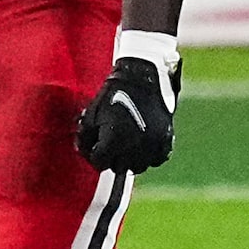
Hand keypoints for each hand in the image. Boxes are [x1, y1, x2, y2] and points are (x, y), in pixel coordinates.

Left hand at [77, 56, 179, 170]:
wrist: (140, 80)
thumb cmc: (111, 96)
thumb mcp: (90, 115)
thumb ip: (84, 138)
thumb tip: (83, 152)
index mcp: (114, 140)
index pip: (100, 163)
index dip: (93, 155)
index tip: (95, 146)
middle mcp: (134, 146)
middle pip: (119, 168)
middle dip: (111, 159)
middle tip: (109, 145)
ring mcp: (152, 144)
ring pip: (138, 167)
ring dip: (130, 160)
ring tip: (125, 146)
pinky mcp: (166, 140)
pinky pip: (157, 159)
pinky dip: (149, 156)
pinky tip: (141, 145)